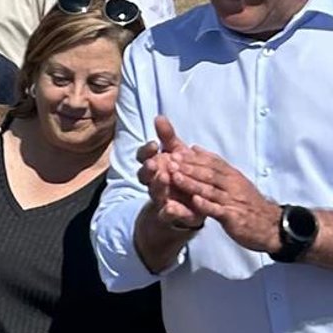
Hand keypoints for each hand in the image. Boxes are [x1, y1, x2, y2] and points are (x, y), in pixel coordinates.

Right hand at [136, 115, 204, 233]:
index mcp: (155, 167)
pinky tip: (172, 207)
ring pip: (155, 193)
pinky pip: (168, 214)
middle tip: (153, 164)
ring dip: (157, 186)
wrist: (188, 208)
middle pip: (145, 176)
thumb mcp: (176, 154)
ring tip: (163, 178)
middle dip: (148, 169)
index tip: (154, 145)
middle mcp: (154, 183)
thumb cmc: (180, 176)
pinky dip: (170, 211)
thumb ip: (168, 137)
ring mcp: (162, 200)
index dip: (146, 152)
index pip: (144, 157)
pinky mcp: (172, 216)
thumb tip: (158, 117)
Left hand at [165, 144, 281, 253]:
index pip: (212, 163)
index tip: (175, 151)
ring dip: (192, 183)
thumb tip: (196, 149)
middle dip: (188, 167)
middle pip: (209, 173)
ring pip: (210, 190)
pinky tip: (194, 201)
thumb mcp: (235, 182)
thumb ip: (216, 167)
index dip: (193, 158)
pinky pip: (218, 210)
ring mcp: (233, 201)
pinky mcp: (233, 217)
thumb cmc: (248, 204)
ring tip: (175, 177)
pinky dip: (206, 205)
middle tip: (170, 161)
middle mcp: (233, 185)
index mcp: (232, 176)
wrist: (271, 225)